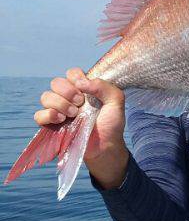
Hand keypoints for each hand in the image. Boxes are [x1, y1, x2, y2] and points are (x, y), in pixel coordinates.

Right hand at [34, 68, 127, 186]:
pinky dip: (48, 115)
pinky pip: (39, 116)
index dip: (75, 77)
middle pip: (56, 82)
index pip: (71, 73)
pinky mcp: (51, 125)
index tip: (84, 88)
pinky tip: (61, 120)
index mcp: (82, 89)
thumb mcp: (116, 102)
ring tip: (73, 114)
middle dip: (67, 91)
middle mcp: (68, 98)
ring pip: (46, 97)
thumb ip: (104, 86)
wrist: (106, 147)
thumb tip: (82, 82)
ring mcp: (58, 111)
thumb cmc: (111, 124)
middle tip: (79, 103)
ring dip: (59, 103)